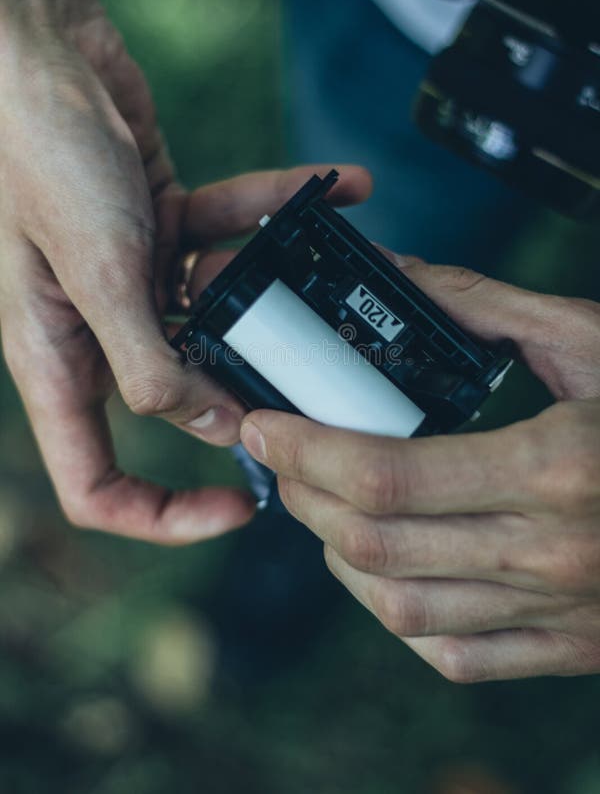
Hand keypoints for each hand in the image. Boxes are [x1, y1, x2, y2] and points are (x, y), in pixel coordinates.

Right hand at [0, 0, 371, 540]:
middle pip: (179, 399)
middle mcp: (98, 330)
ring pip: (219, 313)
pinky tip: (340, 186)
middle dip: (248, 390)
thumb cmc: (42, 156)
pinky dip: (275, 212)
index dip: (163, 515)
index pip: (97, 483)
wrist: (40, 48)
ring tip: (344, 253)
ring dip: (277, 288)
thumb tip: (211, 425)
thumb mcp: (99, 271)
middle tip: (319, 381)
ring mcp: (134, 279)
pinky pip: (230, 233)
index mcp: (60, 360)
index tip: (240, 507)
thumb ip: (152, 359)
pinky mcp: (162, 226)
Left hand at [241, 258, 599, 680]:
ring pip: (402, 609)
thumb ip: (486, 309)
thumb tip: (401, 277)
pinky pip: (457, 656)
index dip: (306, 450)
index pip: (386, 476)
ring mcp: (562, 612)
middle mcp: (552, 553)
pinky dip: (399, 614)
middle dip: (305, 495)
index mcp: (557, 468)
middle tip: (283, 452)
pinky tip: (387, 568)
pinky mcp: (573, 646)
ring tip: (325, 505)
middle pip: (377, 544)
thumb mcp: (592, 340)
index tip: (265, 422)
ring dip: (340, 556)